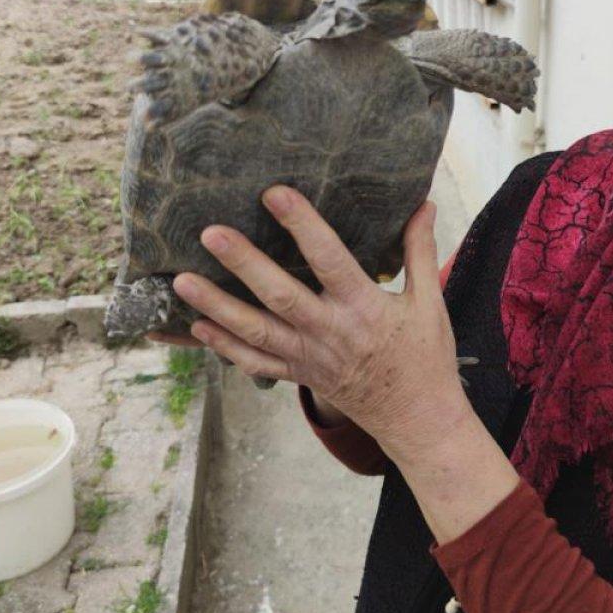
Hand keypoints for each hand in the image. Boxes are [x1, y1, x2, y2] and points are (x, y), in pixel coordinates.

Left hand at [169, 186, 471, 456]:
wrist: (415, 418)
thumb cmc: (424, 357)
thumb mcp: (430, 302)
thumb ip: (421, 252)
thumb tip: (424, 204)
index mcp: (364, 308)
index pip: (330, 260)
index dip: (303, 226)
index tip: (276, 194)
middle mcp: (331, 332)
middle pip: (280, 295)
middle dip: (244, 264)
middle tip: (210, 233)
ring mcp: (309, 357)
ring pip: (256, 331)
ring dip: (217, 306)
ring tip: (182, 281)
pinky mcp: (298, 374)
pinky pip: (255, 362)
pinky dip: (223, 346)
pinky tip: (196, 326)